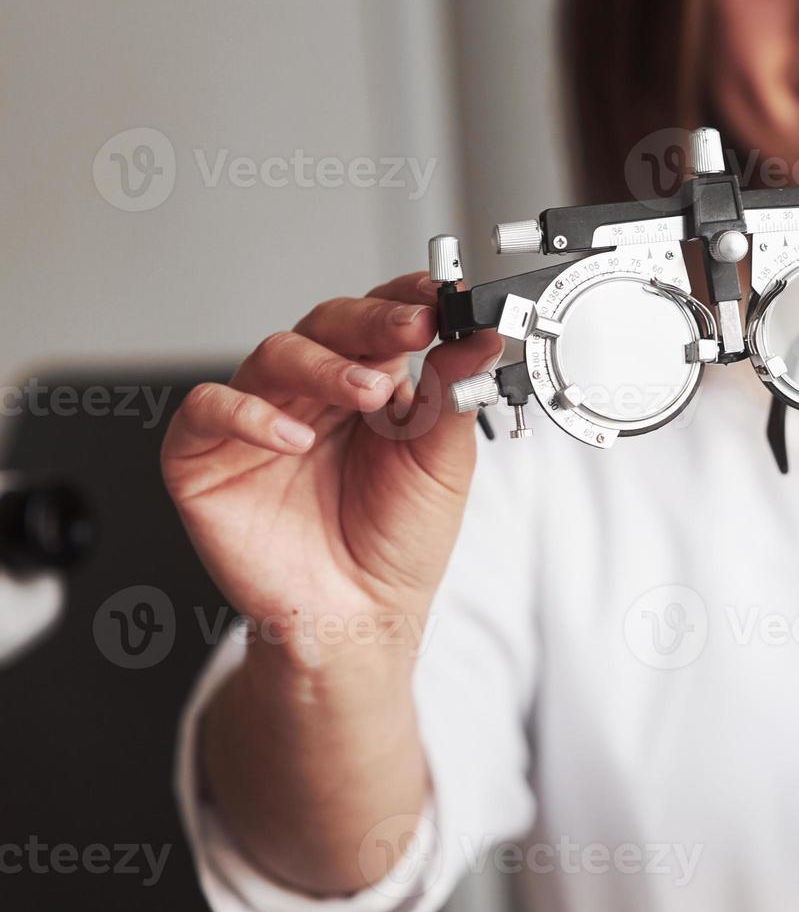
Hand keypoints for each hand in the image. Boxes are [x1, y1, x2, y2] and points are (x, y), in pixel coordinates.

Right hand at [161, 272, 501, 671]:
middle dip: (370, 322)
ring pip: (273, 355)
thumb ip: (453, 394)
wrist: (360, 616)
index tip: (437, 295)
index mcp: (367, 384)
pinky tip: (295, 438)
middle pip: (326, 324)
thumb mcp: (442, 463)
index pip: (378, 320)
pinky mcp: (205, 456)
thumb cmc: (397, 542)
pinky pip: (208, 410)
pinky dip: (248, 414)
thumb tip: (480, 334)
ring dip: (323, 366)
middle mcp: (309, 393)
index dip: (403, 300)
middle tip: (409, 329)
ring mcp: (256, 419)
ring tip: (367, 393)